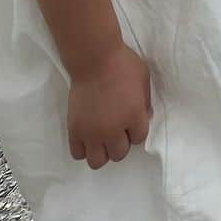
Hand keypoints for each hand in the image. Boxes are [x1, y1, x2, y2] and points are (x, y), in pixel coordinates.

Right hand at [68, 43, 151, 169]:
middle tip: (117, 129)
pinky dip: (83, 148)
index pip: (140, 138)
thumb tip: (144, 116)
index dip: (137, 130)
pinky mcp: (75, 130)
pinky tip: (87, 137)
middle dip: (121, 143)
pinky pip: (78, 154)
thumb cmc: (123, 64)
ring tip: (101, 137)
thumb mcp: (144, 79)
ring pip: (98, 161)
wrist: (94, 59)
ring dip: (102, 151)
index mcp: (135, 116)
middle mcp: (114, 130)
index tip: (132, 120)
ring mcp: (93, 132)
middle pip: (119, 154)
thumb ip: (145, 101)